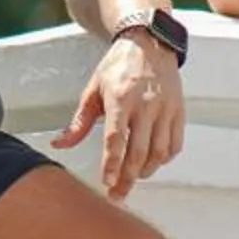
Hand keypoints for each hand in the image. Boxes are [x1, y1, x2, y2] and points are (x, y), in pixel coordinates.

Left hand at [51, 32, 183, 199]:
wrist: (149, 43)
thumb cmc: (118, 66)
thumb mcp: (93, 90)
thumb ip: (79, 122)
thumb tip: (59, 144)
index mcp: (121, 98)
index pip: (116, 139)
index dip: (111, 164)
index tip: (107, 182)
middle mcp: (146, 105)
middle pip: (139, 152)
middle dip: (127, 178)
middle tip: (118, 194)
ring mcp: (165, 109)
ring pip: (159, 152)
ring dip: (145, 171)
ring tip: (132, 178)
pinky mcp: (179, 110)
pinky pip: (175, 144)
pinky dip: (164, 159)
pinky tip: (152, 163)